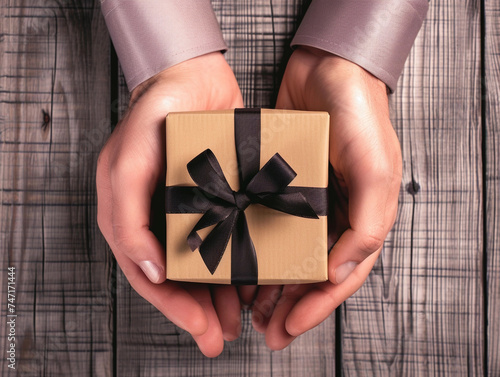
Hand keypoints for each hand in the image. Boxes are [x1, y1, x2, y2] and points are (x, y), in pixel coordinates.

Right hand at [96, 52, 243, 355]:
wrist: (192, 77)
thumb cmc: (153, 115)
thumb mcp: (126, 164)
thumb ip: (128, 219)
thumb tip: (152, 270)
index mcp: (133, 218)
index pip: (151, 277)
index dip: (176, 309)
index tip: (202, 330)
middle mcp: (162, 220)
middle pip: (180, 279)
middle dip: (201, 311)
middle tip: (223, 335)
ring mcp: (191, 210)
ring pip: (206, 265)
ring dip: (221, 294)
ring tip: (240, 317)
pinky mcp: (219, 197)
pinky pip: (230, 238)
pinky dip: (239, 261)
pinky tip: (254, 278)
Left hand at [252, 47, 401, 348]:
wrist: (329, 68)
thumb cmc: (360, 115)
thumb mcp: (376, 170)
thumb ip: (366, 224)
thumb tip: (340, 271)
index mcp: (361, 218)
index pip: (339, 276)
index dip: (315, 306)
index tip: (288, 327)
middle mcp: (334, 214)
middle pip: (311, 272)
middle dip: (289, 304)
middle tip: (265, 329)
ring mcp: (307, 201)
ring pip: (287, 254)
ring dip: (270, 283)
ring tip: (249, 308)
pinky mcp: (281, 184)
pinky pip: (267, 224)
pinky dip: (256, 247)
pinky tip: (240, 262)